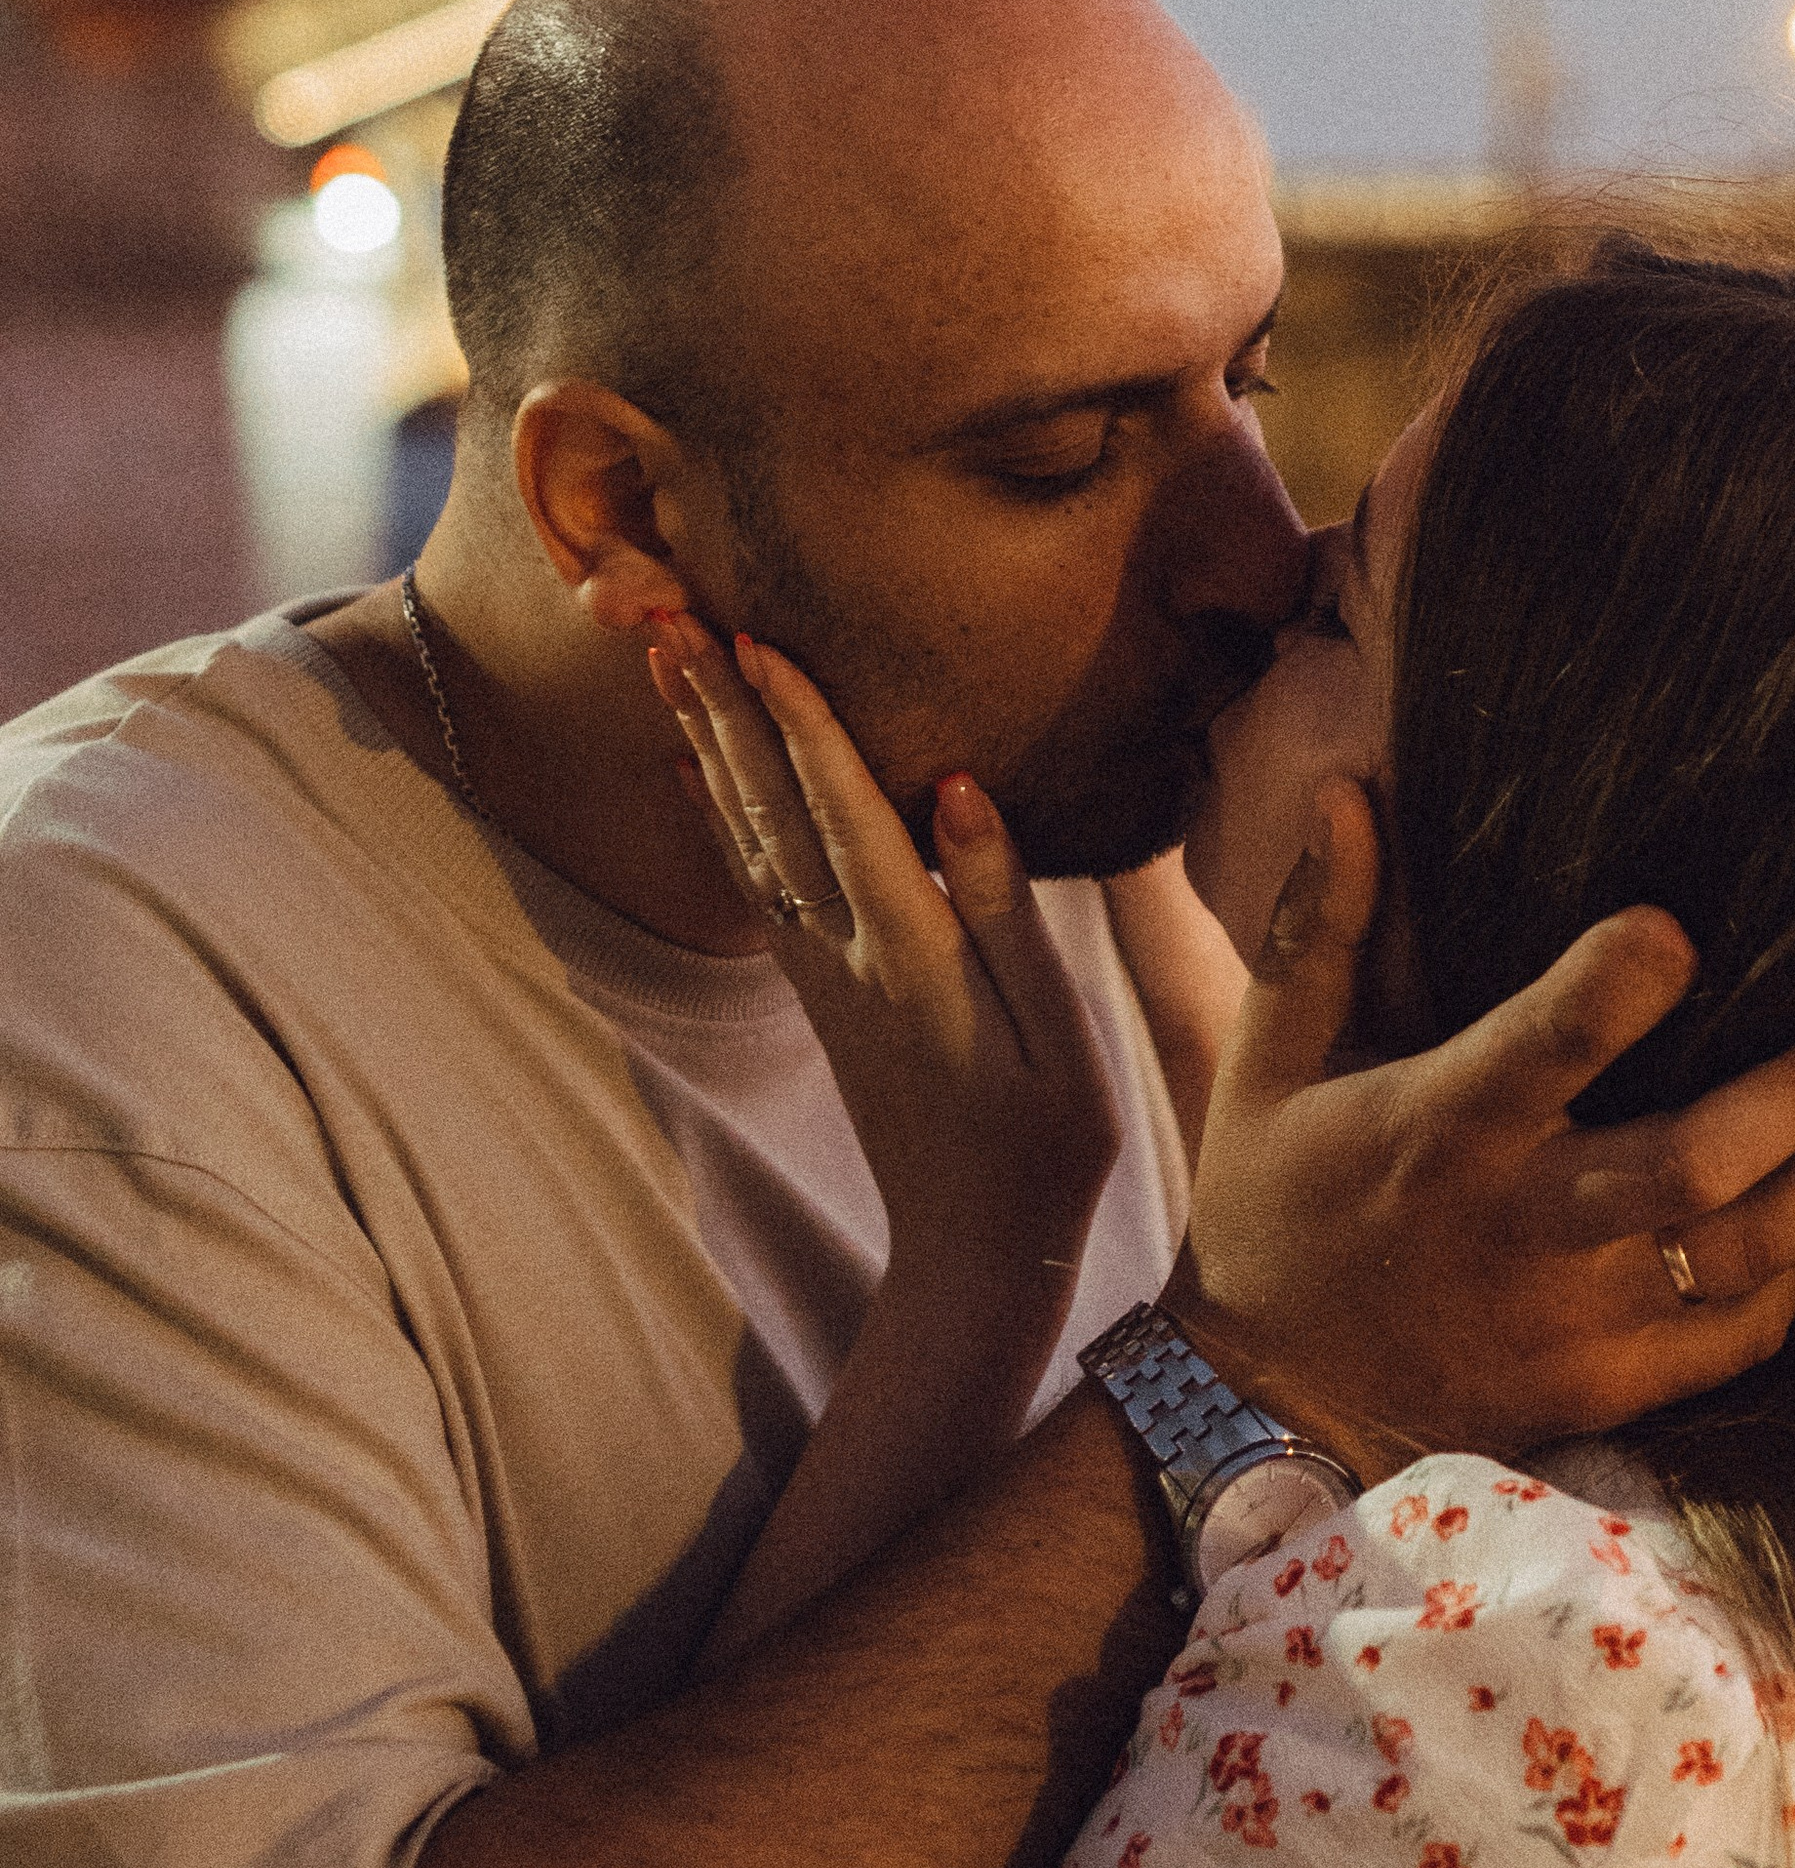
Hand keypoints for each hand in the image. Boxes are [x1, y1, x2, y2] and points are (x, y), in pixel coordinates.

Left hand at [647, 618, 1120, 1302]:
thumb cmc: (1046, 1140)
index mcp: (912, 954)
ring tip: (666, 662)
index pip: (846, 813)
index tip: (758, 638)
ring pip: (747, 838)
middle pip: (769, 811)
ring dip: (707, 744)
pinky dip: (714, 816)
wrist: (976, 1253)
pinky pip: (751, 882)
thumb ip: (1004, 905)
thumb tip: (957, 788)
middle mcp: (845, 957)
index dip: (802, 722)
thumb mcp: (1055, 1028)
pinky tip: (690, 767)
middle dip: (722, 709)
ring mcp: (821, 977)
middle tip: (669, 615)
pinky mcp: (819, 993)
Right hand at [1169, 781, 1794, 1478]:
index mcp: (1439, 1132)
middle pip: (1696, 1167)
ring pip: (1748, 1255)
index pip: (1538, 1051)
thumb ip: (1320, 925)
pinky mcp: (1605, 1388)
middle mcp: (1521, 1229)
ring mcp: (1575, 1323)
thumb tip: (1348, 788)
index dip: (1607, 991)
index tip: (1675, 927)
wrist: (1262, 1411)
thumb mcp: (1269, 1060)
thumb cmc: (1273, 1206)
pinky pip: (1734, 1336)